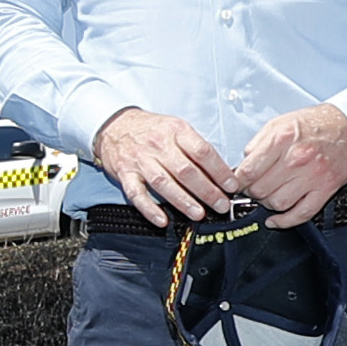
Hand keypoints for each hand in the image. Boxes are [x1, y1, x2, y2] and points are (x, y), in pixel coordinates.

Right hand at [90, 104, 239, 220]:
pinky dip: (149, 209)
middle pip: (186, 171)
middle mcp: (159, 145)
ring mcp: (141, 160)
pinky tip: (162, 220)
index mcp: (176, 131)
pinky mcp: (126, 174)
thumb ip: (195, 147)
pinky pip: (137, 194)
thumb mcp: (176, 127)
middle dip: (207, 191)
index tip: (231, 185)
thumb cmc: (151, 129)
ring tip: (199, 214)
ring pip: (164, 183)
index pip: (202, 152)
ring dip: (183, 201)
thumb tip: (220, 171)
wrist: (115, 126)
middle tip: (221, 205)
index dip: (219, 171)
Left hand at [231, 104, 346, 223]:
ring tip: (267, 196)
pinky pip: (301, 214)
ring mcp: (312, 176)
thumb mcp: (280, 122)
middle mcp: (297, 159)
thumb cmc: (315, 124)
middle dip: (251, 192)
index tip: (236, 183)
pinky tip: (275, 219)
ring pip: (277, 204)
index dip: (237, 181)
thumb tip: (243, 164)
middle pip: (260, 190)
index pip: (248, 171)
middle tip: (252, 188)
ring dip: (267, 205)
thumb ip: (258, 143)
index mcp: (281, 140)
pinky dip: (284, 221)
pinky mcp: (326, 189)